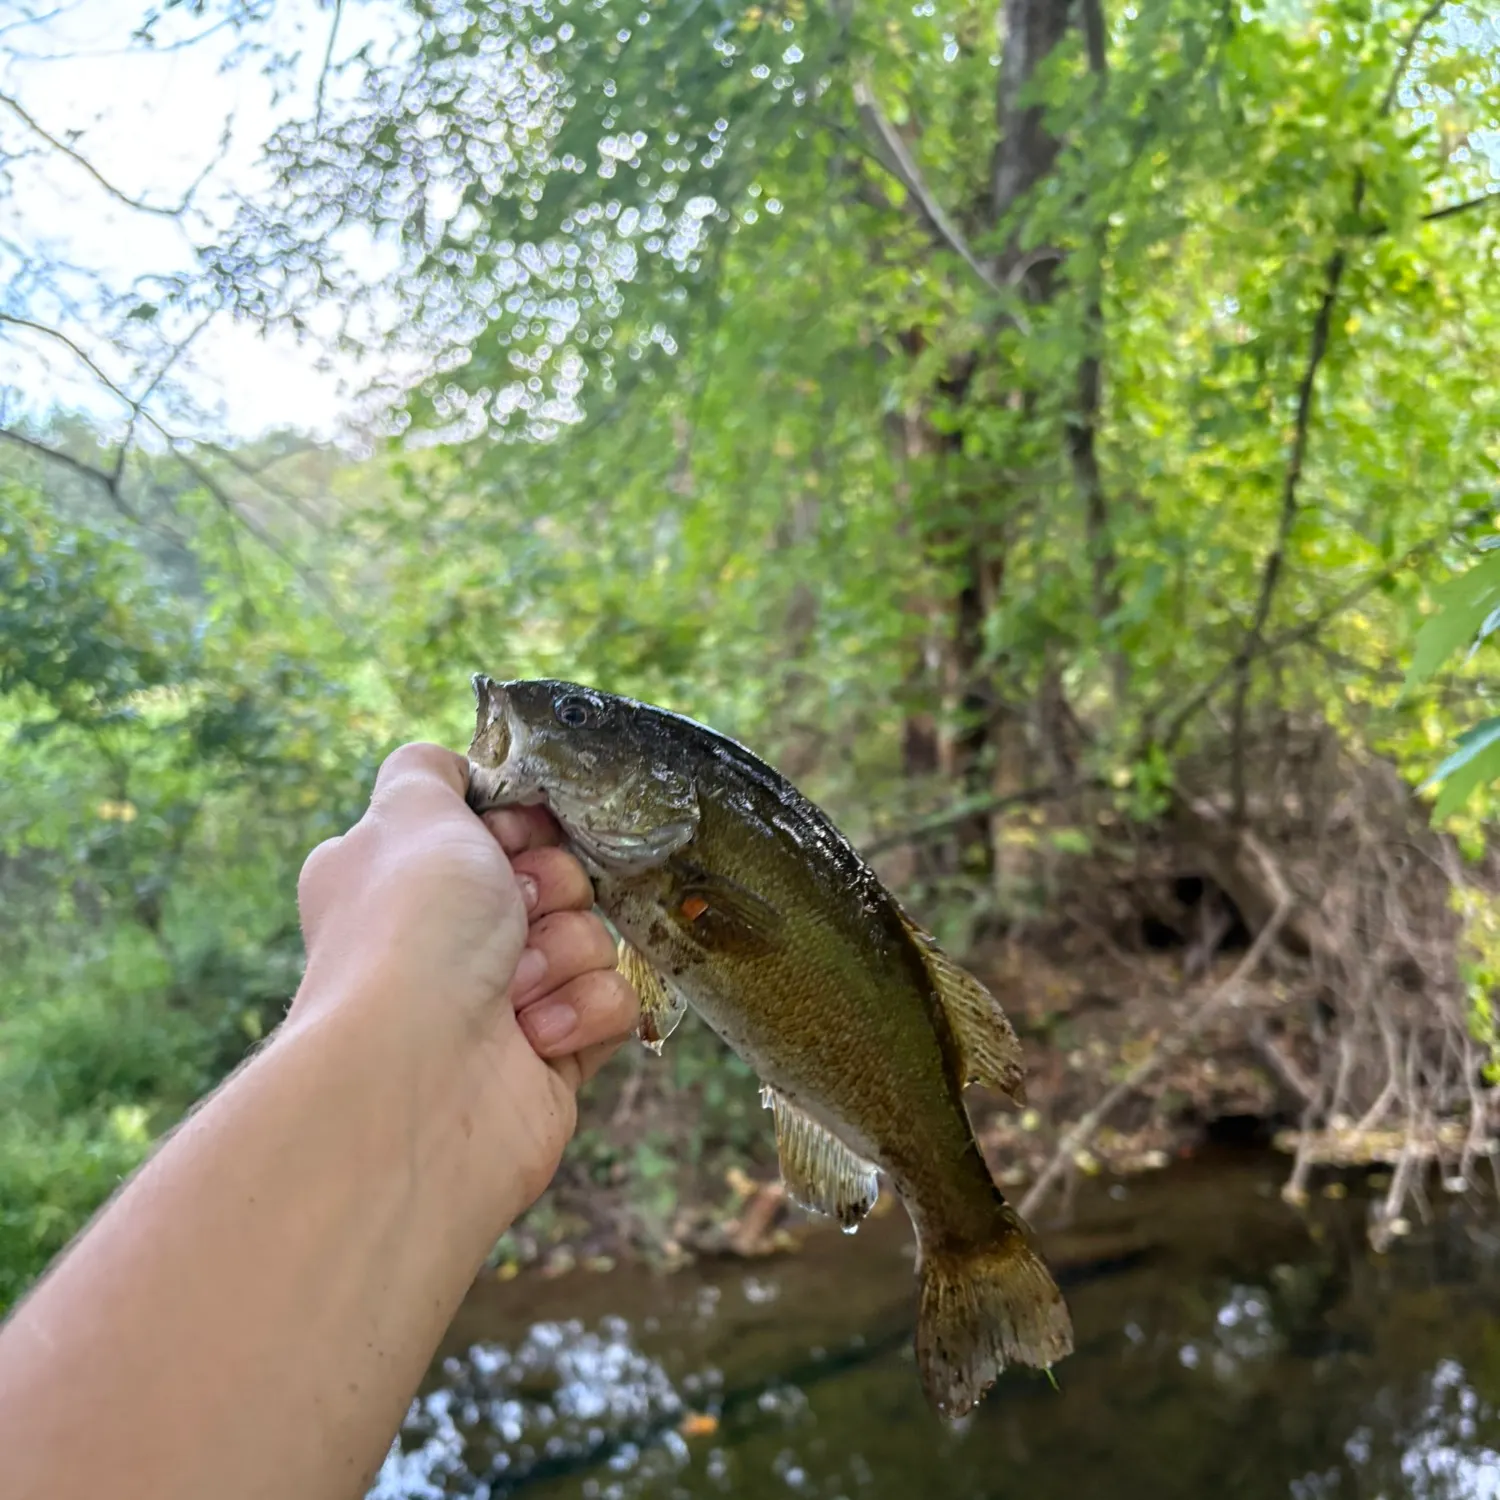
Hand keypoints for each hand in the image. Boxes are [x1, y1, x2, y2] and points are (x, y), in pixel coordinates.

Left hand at [292, 742, 638, 1216]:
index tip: (506, 837)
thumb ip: (428, 770)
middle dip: (548, 887)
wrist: (419, 1081)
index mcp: (405, 876)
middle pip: (556, 874)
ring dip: (563, 953)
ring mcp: (502, 1000)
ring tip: (513, 989)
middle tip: (511, 914)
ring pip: (592, 936)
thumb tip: (451, 769)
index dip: (517, 825)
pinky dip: (580, 1012)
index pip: (499, 824)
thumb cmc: (409, 936)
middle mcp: (447, 938)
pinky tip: (532, 1036)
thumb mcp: (409, 813)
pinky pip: (614, 1002)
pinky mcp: (552, 1057)